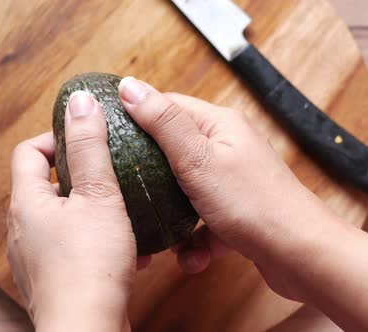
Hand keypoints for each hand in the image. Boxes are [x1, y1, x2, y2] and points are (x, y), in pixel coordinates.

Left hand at [7, 91, 135, 330]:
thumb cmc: (90, 265)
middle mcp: (22, 229)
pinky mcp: (51, 280)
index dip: (55, 138)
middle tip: (110, 174)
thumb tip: (79, 102)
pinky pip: (70, 249)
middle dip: (80, 176)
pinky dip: (93, 242)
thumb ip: (89, 147)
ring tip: (122, 213)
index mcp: (26, 202)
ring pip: (62, 219)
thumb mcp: (98, 196)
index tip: (86, 138)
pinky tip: (126, 250)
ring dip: (91, 212)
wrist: (87, 329)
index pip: (28, 151)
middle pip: (44, 185)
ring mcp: (34, 257)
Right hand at [118, 77, 335, 301]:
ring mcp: (231, 182)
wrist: (300, 255)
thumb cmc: (253, 203)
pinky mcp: (234, 213)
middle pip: (172, 152)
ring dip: (172, 217)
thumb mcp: (196, 158)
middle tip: (132, 192)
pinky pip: (201, 221)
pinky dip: (194, 240)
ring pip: (184, 192)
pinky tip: (193, 256)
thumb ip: (162, 122)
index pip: (168, 106)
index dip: (137, 118)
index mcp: (219, 124)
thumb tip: (130, 86)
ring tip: (167, 237)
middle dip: (152, 177)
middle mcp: (227, 148)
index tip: (110, 136)